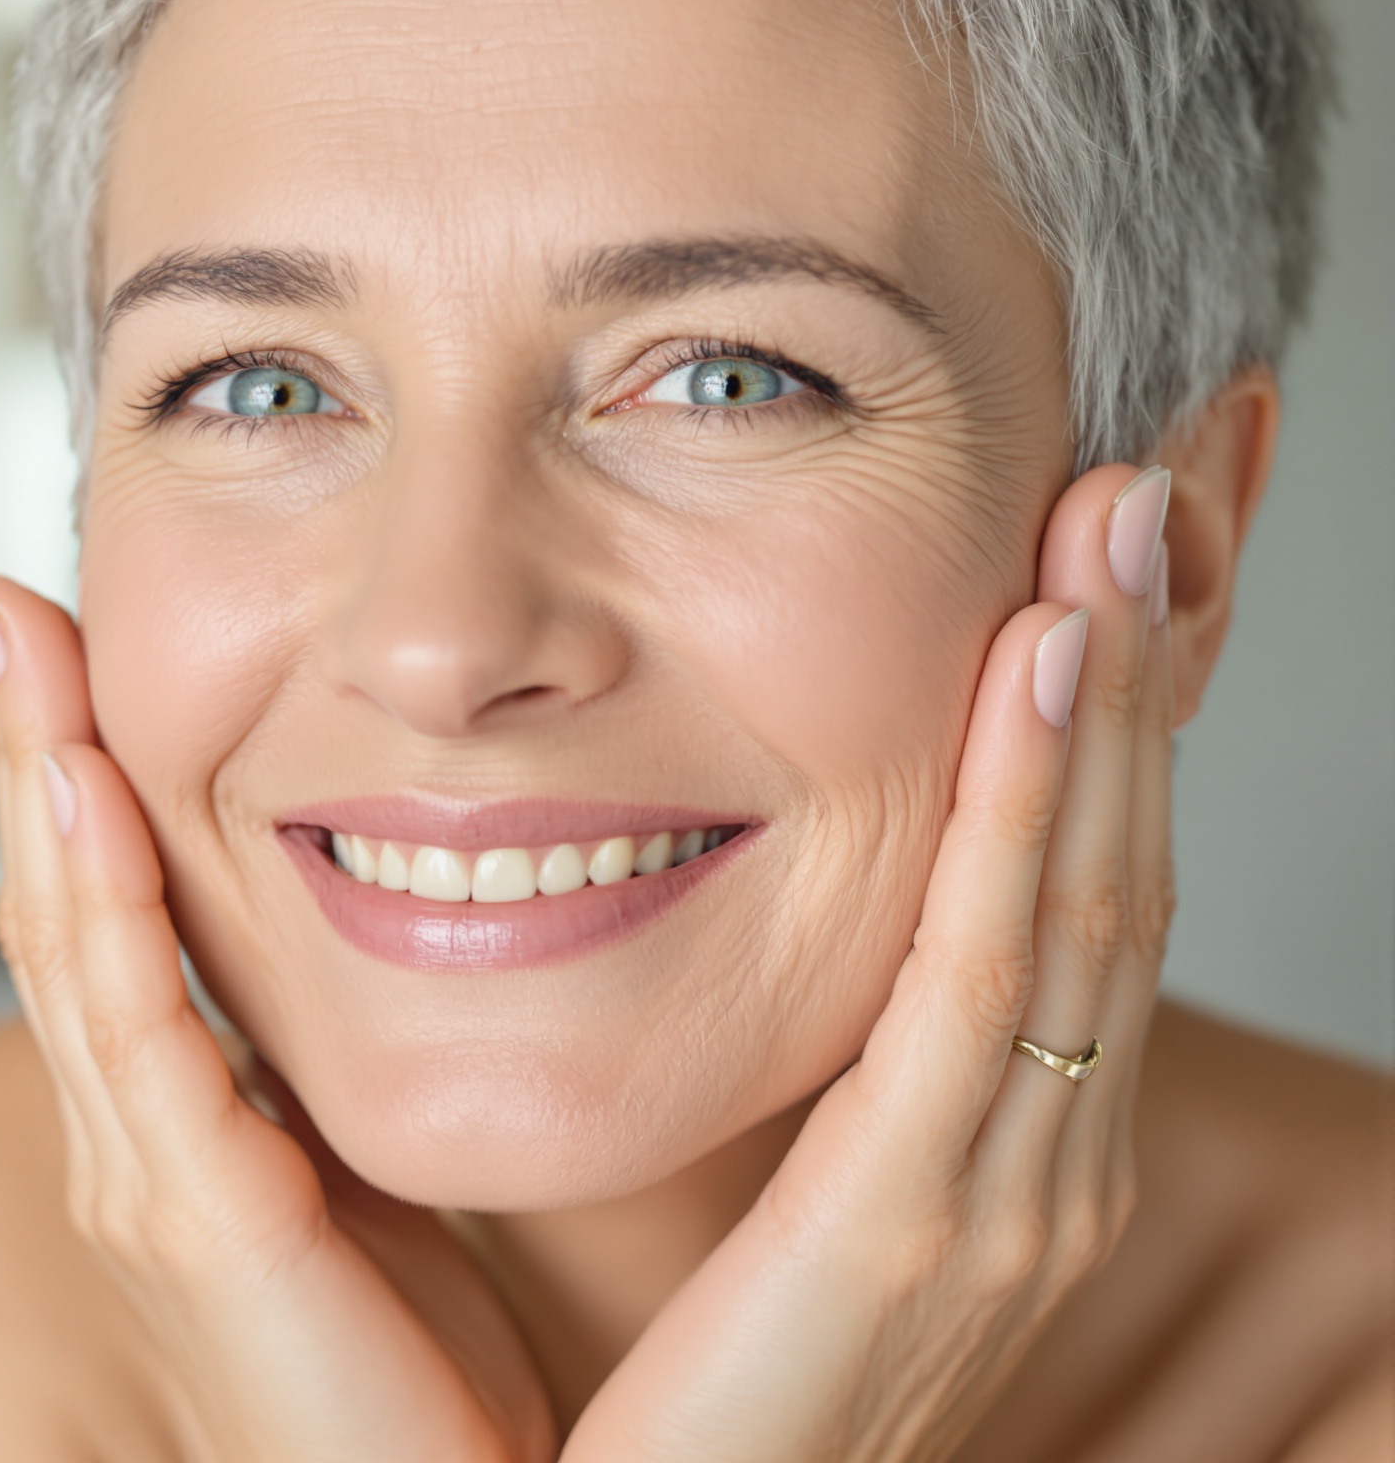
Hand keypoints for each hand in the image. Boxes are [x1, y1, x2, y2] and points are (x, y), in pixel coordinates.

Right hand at [0, 576, 555, 1462]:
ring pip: (70, 947)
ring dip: (39, 783)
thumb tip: (413, 947)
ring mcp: (148, 1188)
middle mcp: (134, 1149)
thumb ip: (343, 1085)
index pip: (107, 918)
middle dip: (26, 745)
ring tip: (18, 643)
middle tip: (2, 598)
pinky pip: (142, 1042)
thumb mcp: (376, 1194)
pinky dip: (106, 911)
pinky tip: (89, 799)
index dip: (72, 778)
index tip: (62, 644)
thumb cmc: (432, 1394)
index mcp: (176, 1133)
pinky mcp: (200, 1229)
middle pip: (56, 907)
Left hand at [566, 462, 1177, 1460]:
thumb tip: (734, 917)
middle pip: (1112, 863)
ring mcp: (1002, 1195)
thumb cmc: (686, 1411)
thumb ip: (803, 1081)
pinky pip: (983, 983)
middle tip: (1158, 474)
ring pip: (1075, 891)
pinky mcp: (918, 1225)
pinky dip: (1023, 816)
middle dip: (1141, 668)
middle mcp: (1035, 1161)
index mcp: (994, 1149)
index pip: (1067, 891)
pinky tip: (1041, 673)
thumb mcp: (774, 1209)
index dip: (1105, 722)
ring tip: (1118, 515)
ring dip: (1106, 693)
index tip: (1106, 553)